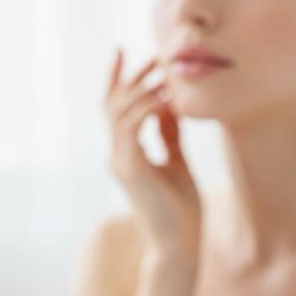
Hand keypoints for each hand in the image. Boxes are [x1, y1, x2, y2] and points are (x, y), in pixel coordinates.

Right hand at [105, 47, 201, 255]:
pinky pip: (131, 127)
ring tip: (165, 73)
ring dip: (142, 88)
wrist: (180, 244)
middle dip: (133, 76)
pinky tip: (165, 97)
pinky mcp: (129, 169)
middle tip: (155, 56)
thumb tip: (169, 106)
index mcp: (127, 153)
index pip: (115, 108)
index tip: (124, 50)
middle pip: (114, 104)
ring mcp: (119, 161)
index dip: (118, 79)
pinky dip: (146, 107)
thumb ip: (169, 134)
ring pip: (120, 111)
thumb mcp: (178, 161)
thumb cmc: (182, 209)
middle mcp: (117, 155)